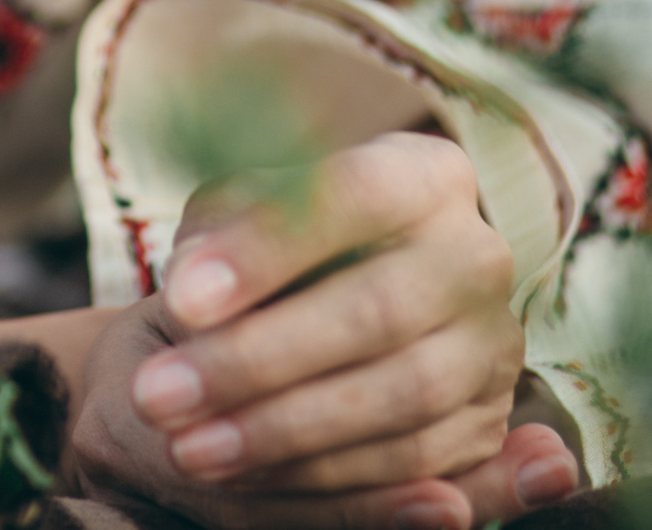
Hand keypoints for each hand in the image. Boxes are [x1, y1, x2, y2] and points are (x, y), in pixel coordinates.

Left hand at [66, 132, 579, 528]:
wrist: (334, 293)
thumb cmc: (274, 238)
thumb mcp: (238, 210)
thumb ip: (219, 231)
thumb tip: (194, 288)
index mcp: (422, 176)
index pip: (351, 198)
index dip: (266, 251)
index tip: (179, 300)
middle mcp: (476, 255)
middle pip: (378, 311)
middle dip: (257, 361)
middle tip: (157, 395)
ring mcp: (494, 343)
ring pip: (401, 396)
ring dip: (285, 432)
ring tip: (189, 446)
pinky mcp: (488, 420)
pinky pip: (415, 460)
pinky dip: (326, 474)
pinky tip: (242, 471)